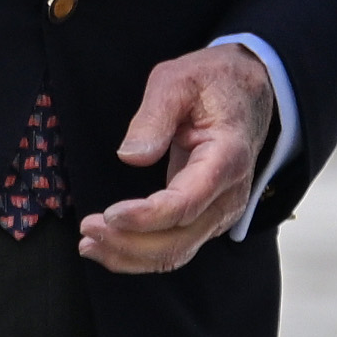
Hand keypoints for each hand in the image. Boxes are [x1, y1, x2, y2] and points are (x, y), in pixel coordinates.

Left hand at [79, 48, 274, 273]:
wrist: (249, 90)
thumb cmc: (214, 82)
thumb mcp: (178, 80)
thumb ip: (154, 115)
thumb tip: (130, 155)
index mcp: (226, 158)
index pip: (187, 203)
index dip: (147, 217)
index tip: (110, 214)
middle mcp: (229, 194)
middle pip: (180, 239)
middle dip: (130, 243)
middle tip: (87, 229)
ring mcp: (220, 211)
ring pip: (177, 252)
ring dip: (131, 255)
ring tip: (89, 244)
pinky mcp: (206, 216)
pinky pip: (176, 246)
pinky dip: (141, 252)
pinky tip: (109, 245)